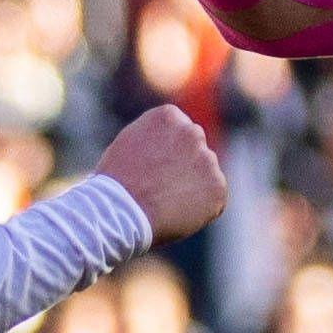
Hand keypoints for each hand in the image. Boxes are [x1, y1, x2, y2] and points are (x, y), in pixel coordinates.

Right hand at [94, 104, 227, 239]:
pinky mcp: (217, 187)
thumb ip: (154, 139)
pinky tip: (178, 215)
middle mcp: (193, 132)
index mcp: (169, 117)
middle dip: (185, 168)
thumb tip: (166, 147)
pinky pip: (214, 200)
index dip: (168, 155)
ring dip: (194, 188)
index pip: (180, 133)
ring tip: (166, 205)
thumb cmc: (114, 183)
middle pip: (196, 151)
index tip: (155, 171)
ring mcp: (208, 159)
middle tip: (163, 191)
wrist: (120, 211)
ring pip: (206, 175)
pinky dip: (202, 210)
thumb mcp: (129, 144)